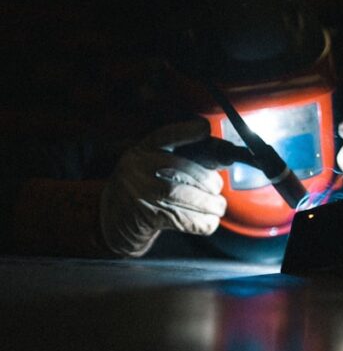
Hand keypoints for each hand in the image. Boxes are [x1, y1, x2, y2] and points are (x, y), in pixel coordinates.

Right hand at [100, 119, 229, 256]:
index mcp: (141, 151)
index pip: (165, 135)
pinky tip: (209, 221)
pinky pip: (183, 219)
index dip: (186, 131)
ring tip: (217, 206)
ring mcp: (141, 192)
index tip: (204, 129)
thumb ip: (180, 158)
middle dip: (208, 180)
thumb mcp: (150, 166)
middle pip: (182, 169)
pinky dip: (203, 222)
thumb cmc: (141, 191)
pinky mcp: (147, 216)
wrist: (113, 221)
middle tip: (217, 189)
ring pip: (184, 195)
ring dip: (209, 203)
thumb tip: (220, 158)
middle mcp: (138, 168)